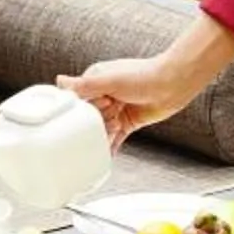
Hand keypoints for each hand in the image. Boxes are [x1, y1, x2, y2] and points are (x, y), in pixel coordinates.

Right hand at [61, 55, 192, 146]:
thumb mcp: (110, 79)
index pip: (78, 99)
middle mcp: (104, 94)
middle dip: (100, 119)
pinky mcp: (128, 122)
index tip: (97, 105)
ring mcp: (116, 109)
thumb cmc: (144, 76)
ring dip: (106, 131)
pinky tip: (104, 157)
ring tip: (116, 125)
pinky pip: (115, 138)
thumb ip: (84, 84)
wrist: (173, 85)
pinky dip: (110, 147)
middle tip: (113, 112)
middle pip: (90, 116)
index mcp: (96, 80)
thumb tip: (60, 81)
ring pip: (101, 128)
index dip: (87, 106)